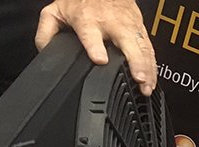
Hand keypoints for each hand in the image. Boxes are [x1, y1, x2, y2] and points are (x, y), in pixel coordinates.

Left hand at [35, 0, 156, 95]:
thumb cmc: (82, 1)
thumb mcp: (57, 11)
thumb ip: (47, 32)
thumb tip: (45, 52)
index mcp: (88, 19)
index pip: (92, 34)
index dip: (95, 47)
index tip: (99, 59)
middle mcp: (112, 23)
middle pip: (127, 42)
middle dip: (134, 61)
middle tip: (137, 78)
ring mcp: (129, 27)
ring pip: (142, 48)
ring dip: (147, 68)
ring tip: (146, 86)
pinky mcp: (140, 30)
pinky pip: (150, 50)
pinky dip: (153, 67)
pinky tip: (152, 81)